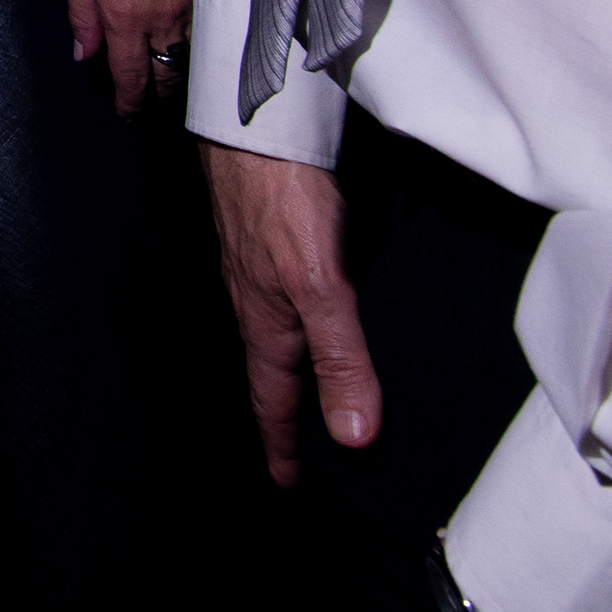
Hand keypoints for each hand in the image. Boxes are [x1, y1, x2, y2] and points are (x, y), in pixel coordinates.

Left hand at [63, 0, 196, 114]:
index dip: (131, 102)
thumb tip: (84, 55)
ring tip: (165, 77)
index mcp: (123, 18)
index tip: (128, 113)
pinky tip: (184, 45)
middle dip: (157, 95)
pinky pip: (202, 31)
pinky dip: (193, 46)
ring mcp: (188, 5)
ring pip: (189, 57)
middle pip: (167, 76)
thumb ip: (81, 19)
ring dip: (176, 72)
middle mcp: (160, 19)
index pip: (132, 77)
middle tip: (147, 100)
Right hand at [203, 141, 383, 485]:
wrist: (257, 126)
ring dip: (291, 374)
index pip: (274, 400)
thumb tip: (354, 438)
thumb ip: (340, 358)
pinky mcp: (275, 239)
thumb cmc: (283, 202)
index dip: (284, 445)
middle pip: (272, 373)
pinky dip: (299, 332)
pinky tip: (314, 320)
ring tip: (308, 400)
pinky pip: (286, 303)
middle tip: (299, 455)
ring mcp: (263, 268)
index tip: (287, 486)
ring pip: (277, 337)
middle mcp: (260, 302)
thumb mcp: (321, 287)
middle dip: (284, 416)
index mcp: (267, 323)